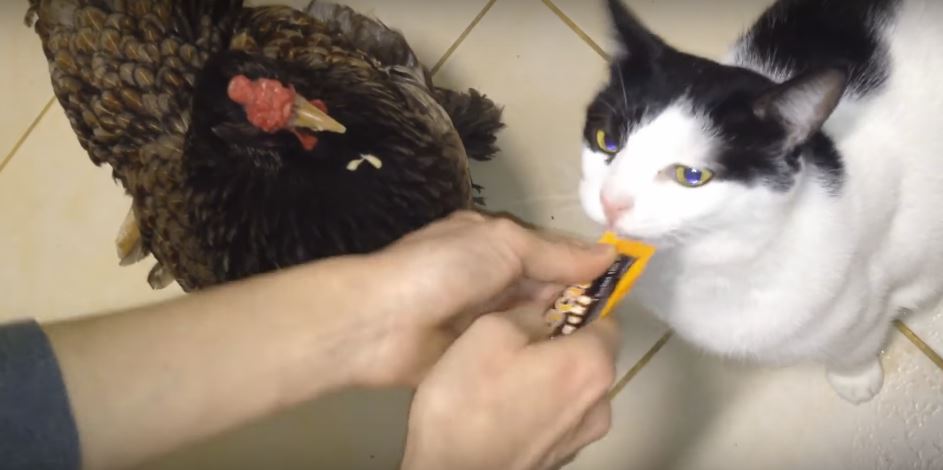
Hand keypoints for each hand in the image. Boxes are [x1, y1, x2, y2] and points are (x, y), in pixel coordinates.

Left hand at [353, 211, 616, 385]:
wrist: (381, 324)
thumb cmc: (442, 270)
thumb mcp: (503, 244)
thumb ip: (554, 252)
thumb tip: (607, 254)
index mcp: (494, 242)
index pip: (550, 252)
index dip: (584, 266)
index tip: (622, 285)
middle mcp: (491, 277)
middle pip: (546, 289)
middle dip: (575, 302)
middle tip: (613, 323)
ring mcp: (484, 318)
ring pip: (534, 323)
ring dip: (559, 332)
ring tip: (597, 347)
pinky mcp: (477, 353)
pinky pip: (516, 353)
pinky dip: (538, 357)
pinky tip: (566, 366)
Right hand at [401, 310, 621, 469]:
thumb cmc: (470, 401)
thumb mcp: (489, 331)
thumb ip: (528, 311)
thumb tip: (544, 310)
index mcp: (592, 364)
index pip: (605, 316)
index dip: (575, 302)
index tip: (543, 300)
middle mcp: (601, 401)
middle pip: (590, 353)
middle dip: (558, 340)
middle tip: (512, 336)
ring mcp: (583, 435)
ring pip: (574, 385)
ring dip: (549, 374)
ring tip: (504, 374)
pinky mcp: (562, 456)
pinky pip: (560, 414)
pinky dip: (541, 403)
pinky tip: (505, 405)